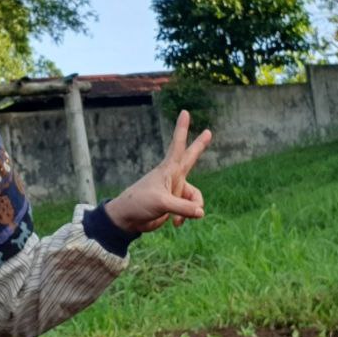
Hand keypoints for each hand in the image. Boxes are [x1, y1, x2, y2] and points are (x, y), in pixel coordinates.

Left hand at [103, 109, 211, 234]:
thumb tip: (201, 212)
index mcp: (168, 170)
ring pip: (195, 197)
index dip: (182, 129)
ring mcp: (175, 191)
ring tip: (179, 220)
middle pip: (191, 159)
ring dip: (193, 208)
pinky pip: (189, 210)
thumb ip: (184, 208)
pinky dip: (185, 218)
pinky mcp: (174, 205)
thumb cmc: (140, 204)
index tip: (184, 112)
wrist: (128, 219)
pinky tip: (176, 224)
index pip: (178, 145)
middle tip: (209, 132)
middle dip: (199, 146)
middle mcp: (174, 177)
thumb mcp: (162, 204)